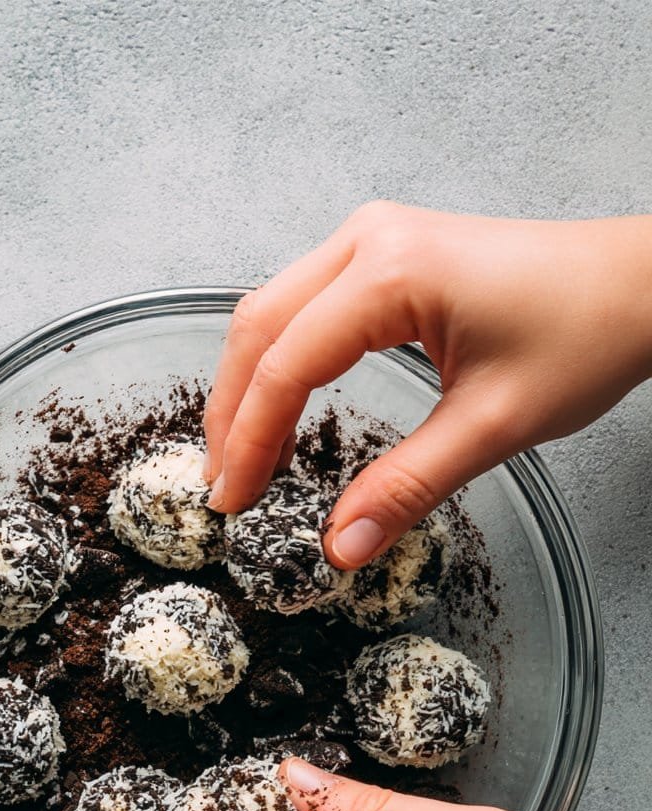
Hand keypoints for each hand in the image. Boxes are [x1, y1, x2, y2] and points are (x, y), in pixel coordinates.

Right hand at [203, 203, 651, 566]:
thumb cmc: (585, 336)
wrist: (641, 286)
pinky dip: (280, 361)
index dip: (249, 440)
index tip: (233, 500)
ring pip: (272, 311)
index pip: (287, 364)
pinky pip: (304, 305)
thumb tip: (341, 547)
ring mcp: (373, 238)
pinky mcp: (385, 252)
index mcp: (391, 272)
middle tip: (225, 487)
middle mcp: (369, 239)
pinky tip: (280, 411)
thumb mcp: (492, 427)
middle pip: (259, 327)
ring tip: (243, 458)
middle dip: (231, 412)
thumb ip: (407, 488)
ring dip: (249, 385)